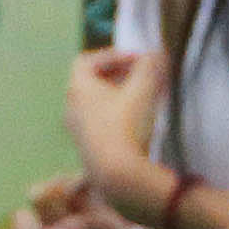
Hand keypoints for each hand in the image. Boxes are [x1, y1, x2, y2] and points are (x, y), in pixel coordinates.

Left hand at [62, 45, 159, 193]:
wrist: (116, 175)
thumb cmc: (126, 126)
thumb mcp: (143, 90)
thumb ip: (150, 66)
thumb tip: (156, 53)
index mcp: (78, 88)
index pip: (87, 61)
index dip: (112, 56)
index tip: (137, 60)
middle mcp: (72, 108)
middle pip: (92, 83)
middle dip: (120, 76)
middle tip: (144, 78)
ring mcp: (77, 130)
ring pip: (97, 105)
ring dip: (120, 97)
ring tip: (145, 100)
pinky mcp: (87, 149)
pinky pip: (100, 123)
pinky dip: (117, 116)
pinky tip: (138, 124)